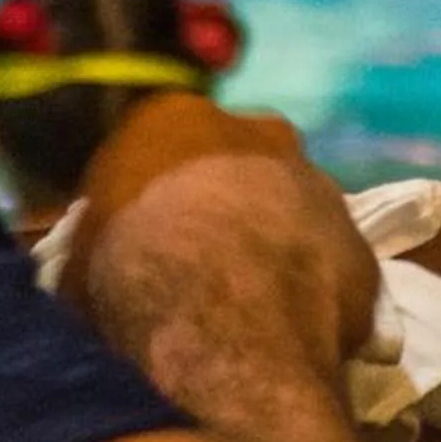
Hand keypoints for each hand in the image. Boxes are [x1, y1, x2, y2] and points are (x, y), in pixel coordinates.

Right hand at [69, 94, 382, 378]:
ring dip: (275, 236)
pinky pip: (329, 256)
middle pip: (235, 161)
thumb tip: (98, 249)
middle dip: (224, 201)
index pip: (159, 141)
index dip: (154, 189)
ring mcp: (315, 178)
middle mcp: (253, 128)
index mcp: (171, 117)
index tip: (147, 229)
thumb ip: (98, 236)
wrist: (226, 322)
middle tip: (204, 261)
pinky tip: (291, 325)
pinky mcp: (359, 238)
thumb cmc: (131, 276)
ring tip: (250, 299)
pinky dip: (314, 281)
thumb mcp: (81, 256)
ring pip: (291, 202)